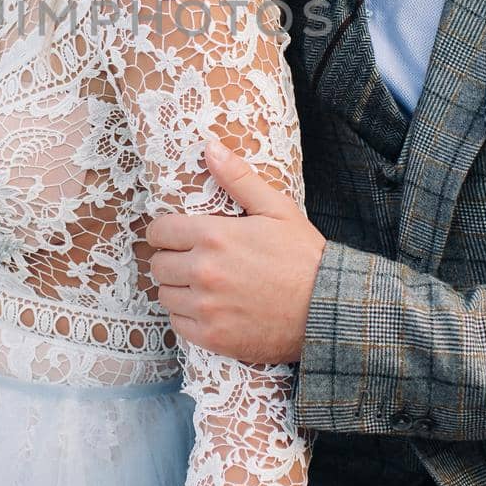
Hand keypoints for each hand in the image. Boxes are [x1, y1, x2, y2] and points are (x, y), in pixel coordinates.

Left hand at [144, 139, 324, 363]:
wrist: (327, 308)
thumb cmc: (304, 256)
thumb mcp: (276, 209)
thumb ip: (238, 178)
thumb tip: (210, 149)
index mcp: (213, 236)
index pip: (159, 231)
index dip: (165, 232)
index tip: (177, 237)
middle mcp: (203, 271)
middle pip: (158, 264)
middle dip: (171, 260)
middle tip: (192, 261)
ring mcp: (206, 307)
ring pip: (165, 295)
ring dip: (178, 289)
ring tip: (201, 285)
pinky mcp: (213, 337)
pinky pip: (178, 324)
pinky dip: (187, 317)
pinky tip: (209, 309)